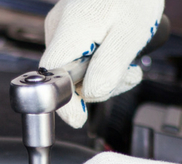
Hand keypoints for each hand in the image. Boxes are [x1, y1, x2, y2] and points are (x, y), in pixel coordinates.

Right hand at [40, 0, 163, 127]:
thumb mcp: (129, 35)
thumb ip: (108, 69)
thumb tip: (91, 96)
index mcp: (68, 32)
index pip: (52, 81)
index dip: (66, 105)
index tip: (80, 119)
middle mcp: (57, 29)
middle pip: (68, 78)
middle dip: (99, 85)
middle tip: (129, 74)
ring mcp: (63, 26)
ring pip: (77, 68)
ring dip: (104, 73)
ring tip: (129, 61)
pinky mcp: (71, 26)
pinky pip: (81, 55)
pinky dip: (102, 60)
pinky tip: (119, 51)